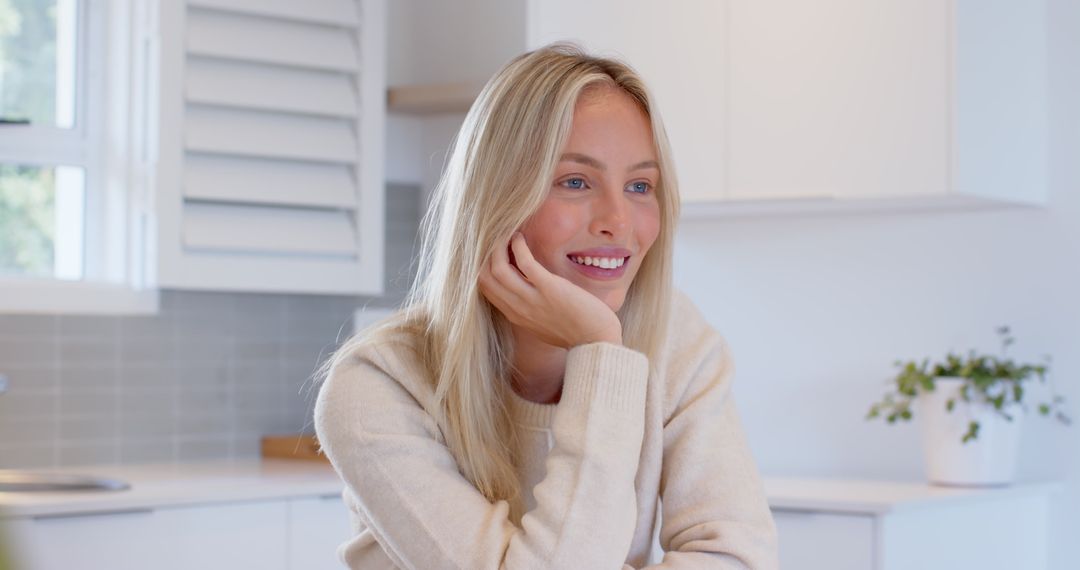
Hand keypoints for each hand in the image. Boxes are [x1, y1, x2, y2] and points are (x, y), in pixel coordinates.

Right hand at [479, 232, 622, 347]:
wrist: (596, 341)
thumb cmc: (575, 332)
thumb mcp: (541, 324)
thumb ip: (528, 309)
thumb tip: (524, 289)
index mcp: (515, 315)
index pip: (485, 289)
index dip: (483, 267)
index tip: (493, 253)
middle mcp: (518, 308)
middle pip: (484, 278)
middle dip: (486, 255)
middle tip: (497, 239)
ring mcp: (532, 299)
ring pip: (498, 269)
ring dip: (499, 246)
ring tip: (507, 235)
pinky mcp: (549, 288)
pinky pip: (525, 262)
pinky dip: (518, 246)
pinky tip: (520, 238)